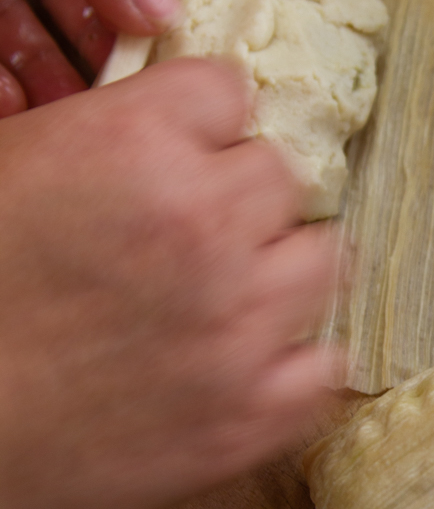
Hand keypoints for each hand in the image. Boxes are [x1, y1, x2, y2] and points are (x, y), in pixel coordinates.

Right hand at [0, 58, 345, 508]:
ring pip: (323, 259)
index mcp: (132, 145)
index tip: (182, 150)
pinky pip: (327, 363)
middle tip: (192, 233)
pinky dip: (298, 359)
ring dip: (281, 267)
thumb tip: (153, 124)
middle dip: (239, 196)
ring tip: (231, 292)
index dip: (199, 123)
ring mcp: (238, 326)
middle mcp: (202, 225)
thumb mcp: (5, 169)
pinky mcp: (250, 417)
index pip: (227, 90)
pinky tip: (254, 360)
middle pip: (281, 175)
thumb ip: (89, 135)